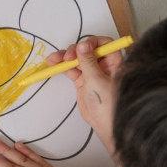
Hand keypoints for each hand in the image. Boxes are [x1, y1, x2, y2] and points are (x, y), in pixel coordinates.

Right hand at [46, 36, 121, 152]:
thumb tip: (83, 44)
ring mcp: (92, 73)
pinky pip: (72, 69)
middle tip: (67, 57)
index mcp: (114, 62)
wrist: (105, 124)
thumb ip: (88, 62)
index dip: (92, 42)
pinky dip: (63, 67)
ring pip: (77, 59)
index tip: (81, 47)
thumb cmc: (108, 103)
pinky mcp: (83, 81)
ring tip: (53, 59)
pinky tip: (54, 65)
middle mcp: (104, 65)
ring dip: (65, 58)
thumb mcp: (97, 80)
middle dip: (75, 50)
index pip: (104, 44)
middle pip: (88, 50)